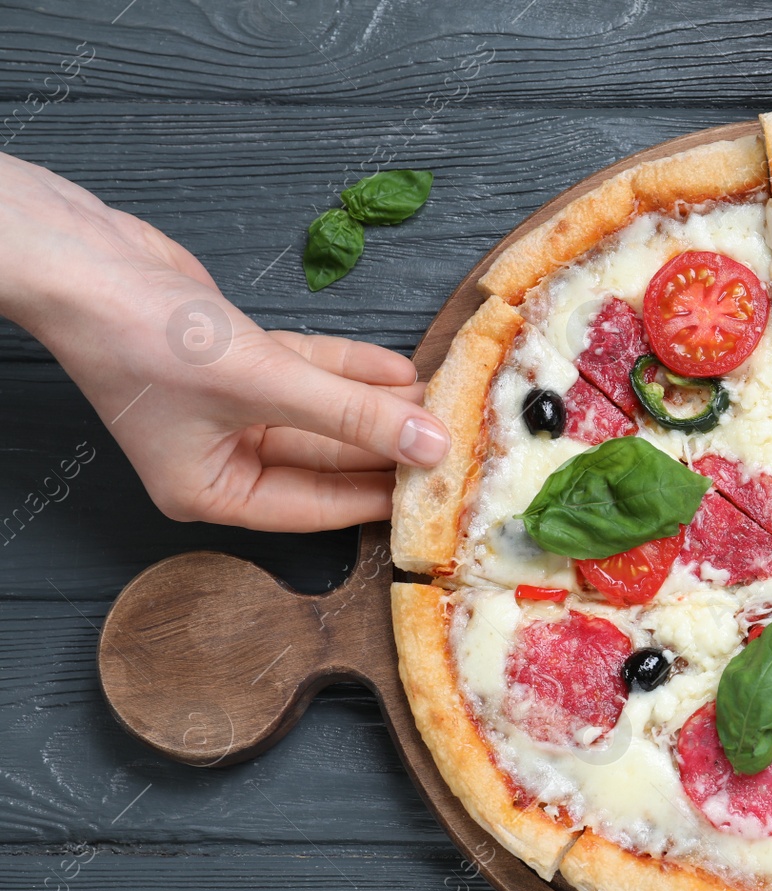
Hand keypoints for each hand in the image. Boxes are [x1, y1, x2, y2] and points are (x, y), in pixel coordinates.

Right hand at [0, 152, 449, 531]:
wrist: (82, 259)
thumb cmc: (143, 335)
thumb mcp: (264, 383)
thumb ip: (352, 416)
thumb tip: (427, 444)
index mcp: (210, 489)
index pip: (314, 507)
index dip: (378, 498)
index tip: (434, 490)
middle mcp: (219, 455)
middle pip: (324, 460)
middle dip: (385, 446)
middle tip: (448, 442)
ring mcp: (229, 406)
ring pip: (321, 414)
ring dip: (376, 405)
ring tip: (437, 402)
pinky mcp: (238, 358)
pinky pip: (309, 374)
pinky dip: (350, 371)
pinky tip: (400, 371)